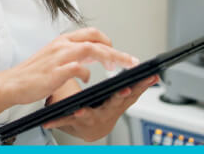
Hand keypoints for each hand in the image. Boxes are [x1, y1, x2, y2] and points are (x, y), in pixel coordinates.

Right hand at [0, 27, 135, 106]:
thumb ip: (74, 54)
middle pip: (95, 40)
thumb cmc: (33, 73)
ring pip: (90, 50)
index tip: (117, 51)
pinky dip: (85, 73)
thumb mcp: (55, 57)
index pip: (91, 33)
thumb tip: (93, 56)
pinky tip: (87, 79)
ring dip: (108, 57)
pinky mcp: (55, 72)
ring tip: (117, 67)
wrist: (13, 83)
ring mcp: (58, 57)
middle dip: (116, 50)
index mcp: (62, 41)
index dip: (107, 40)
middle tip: (129, 61)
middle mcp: (62, 45)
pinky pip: (77, 68)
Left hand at [41, 73, 159, 141]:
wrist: (83, 129)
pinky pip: (65, 122)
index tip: (149, 77)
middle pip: (115, 105)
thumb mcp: (118, 98)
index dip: (142, 85)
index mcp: (116, 104)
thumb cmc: (100, 109)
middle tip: (125, 90)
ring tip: (80, 110)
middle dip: (120, 97)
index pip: (132, 93)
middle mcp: (106, 114)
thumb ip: (134, 87)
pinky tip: (48, 120)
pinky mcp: (75, 124)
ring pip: (90, 116)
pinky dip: (57, 122)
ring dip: (86, 114)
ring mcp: (91, 121)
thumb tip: (155, 74)